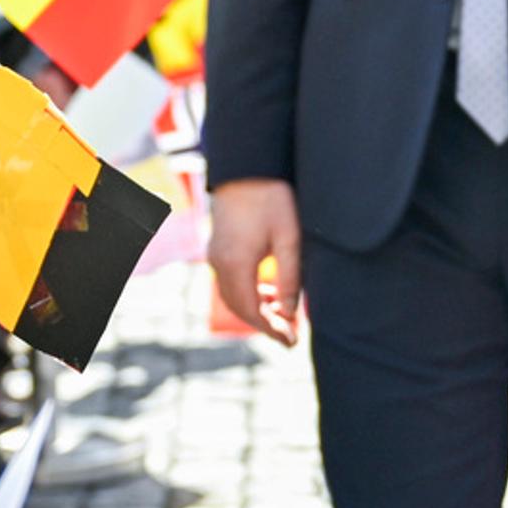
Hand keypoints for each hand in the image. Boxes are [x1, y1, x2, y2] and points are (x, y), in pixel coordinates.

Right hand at [206, 180, 303, 344]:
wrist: (247, 166)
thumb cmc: (272, 198)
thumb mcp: (288, 239)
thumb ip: (289, 278)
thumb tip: (289, 313)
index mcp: (236, 264)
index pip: (252, 311)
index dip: (272, 330)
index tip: (292, 341)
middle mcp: (220, 263)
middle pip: (239, 308)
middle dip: (264, 324)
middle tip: (290, 334)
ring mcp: (216, 255)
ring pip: (233, 296)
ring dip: (257, 309)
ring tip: (284, 315)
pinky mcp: (218, 247)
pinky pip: (231, 282)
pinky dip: (249, 294)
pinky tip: (269, 292)